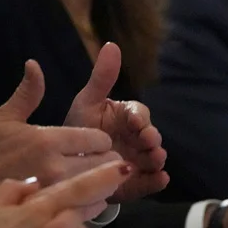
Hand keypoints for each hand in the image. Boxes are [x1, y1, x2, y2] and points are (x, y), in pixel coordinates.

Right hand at [0, 60, 121, 215]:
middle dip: (104, 163)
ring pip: (98, 191)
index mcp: (47, 140)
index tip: (91, 144)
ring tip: (88, 183)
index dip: (99, 141)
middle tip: (93, 163)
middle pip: (104, 166)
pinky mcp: (48, 216)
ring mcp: (53, 195)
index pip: (97, 139)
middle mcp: (55, 167)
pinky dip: (86, 206)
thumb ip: (27, 93)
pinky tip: (77, 202)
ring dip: (99, 186)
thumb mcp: (3, 118)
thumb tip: (34, 64)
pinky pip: (82, 211)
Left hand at [64, 43, 168, 200]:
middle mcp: (136, 138)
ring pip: (153, 159)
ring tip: (156, 160)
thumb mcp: (87, 102)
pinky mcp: (134, 183)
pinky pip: (148, 182)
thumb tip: (112, 44)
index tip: (135, 120)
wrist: (65, 163)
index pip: (139, 113)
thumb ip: (102, 77)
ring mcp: (137, 161)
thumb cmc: (79, 127)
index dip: (139, 116)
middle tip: (148, 141)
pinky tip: (161, 179)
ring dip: (157, 158)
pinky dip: (156, 181)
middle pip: (151, 136)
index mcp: (127, 117)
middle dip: (152, 138)